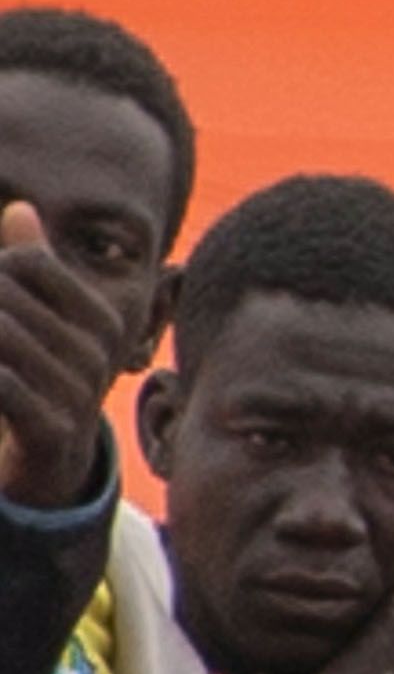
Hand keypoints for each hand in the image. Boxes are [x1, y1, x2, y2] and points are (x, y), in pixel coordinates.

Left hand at [0, 202, 122, 513]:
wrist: (50, 466)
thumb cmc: (39, 378)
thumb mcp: (45, 321)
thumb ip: (35, 265)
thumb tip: (20, 208)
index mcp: (103, 318)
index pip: (26, 262)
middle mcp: (97, 353)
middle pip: (5, 296)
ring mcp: (77, 393)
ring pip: (0, 334)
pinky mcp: (51, 431)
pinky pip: (3, 383)